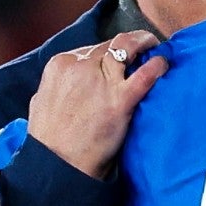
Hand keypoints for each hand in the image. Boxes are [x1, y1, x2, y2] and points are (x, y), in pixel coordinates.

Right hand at [27, 30, 165, 178]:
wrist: (58, 163)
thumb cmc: (48, 139)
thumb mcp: (42, 100)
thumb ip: (58, 86)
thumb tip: (68, 83)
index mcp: (61, 65)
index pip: (93, 48)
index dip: (110, 51)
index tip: (121, 55)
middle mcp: (81, 66)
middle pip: (112, 44)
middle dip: (130, 42)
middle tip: (144, 45)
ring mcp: (102, 81)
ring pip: (127, 47)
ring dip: (144, 43)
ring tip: (155, 47)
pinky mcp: (120, 100)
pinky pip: (144, 74)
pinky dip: (157, 66)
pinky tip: (163, 65)